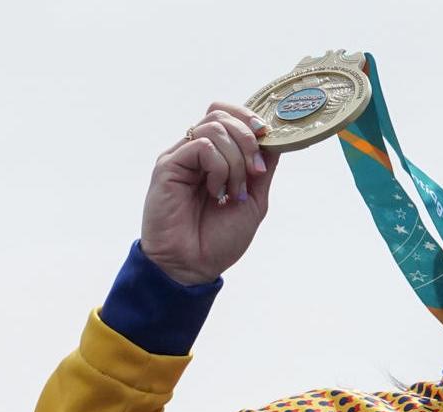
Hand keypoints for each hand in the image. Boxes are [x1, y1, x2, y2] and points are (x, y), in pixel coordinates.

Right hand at [140, 102, 282, 284]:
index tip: (268, 135)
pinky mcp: (168, 165)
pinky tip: (216, 192)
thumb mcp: (254, 200)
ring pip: (214, 127)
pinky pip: (201, 145)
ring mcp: (181, 157)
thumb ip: (262, 168)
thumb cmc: (219, 238)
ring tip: (234, 191)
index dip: (249, 117)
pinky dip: (218, 167)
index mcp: (215, 156)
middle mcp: (196, 151)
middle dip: (248, 139)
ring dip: (236, 160)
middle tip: (255, 172)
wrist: (193, 265)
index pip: (228, 114)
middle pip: (221, 114)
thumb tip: (275, 138)